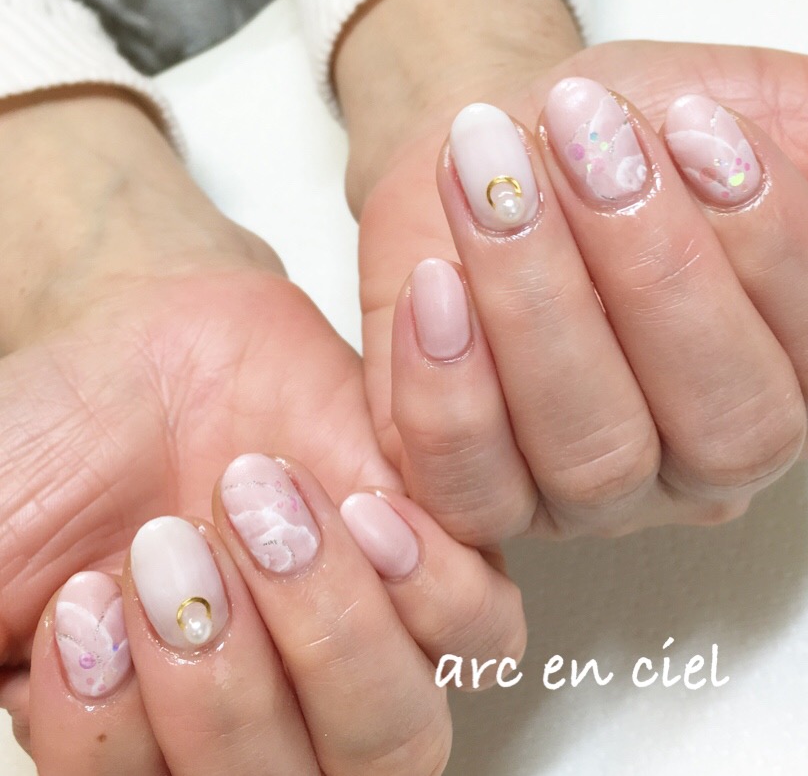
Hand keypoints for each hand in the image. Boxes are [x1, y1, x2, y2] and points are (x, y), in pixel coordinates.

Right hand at [0, 92, 523, 765]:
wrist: (148, 350)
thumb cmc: (61, 454)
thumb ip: (1, 642)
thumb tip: (23, 682)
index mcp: (169, 740)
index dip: (127, 736)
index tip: (87, 603)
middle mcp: (279, 712)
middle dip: (226, 682)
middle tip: (168, 547)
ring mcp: (366, 638)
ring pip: (402, 732)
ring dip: (325, 625)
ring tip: (253, 501)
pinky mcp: (429, 557)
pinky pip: (480, 627)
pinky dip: (424, 581)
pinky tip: (358, 507)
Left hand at [335, 0, 807, 543]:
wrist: (488, 152)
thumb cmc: (604, 138)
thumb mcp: (731, 106)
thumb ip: (803, 145)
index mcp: (778, 380)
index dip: (764, 242)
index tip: (690, 121)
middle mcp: (690, 456)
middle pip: (718, 431)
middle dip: (653, 272)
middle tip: (586, 142)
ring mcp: (582, 489)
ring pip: (591, 459)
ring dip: (538, 308)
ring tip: (492, 187)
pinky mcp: (476, 486)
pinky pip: (470, 486)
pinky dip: (450, 393)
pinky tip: (436, 287)